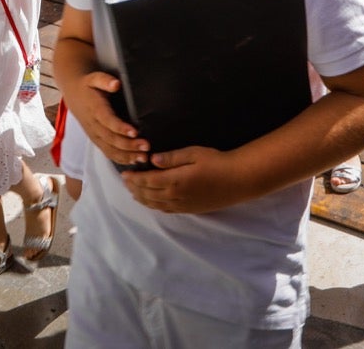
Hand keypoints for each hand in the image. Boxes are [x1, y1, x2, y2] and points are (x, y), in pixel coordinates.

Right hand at [67, 70, 150, 165]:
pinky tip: (134, 161)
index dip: (120, 128)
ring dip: (126, 155)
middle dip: (129, 145)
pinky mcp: (96, 140)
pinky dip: (120, 159)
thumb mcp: (94, 78)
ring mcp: (94, 134)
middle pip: (111, 138)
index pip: (107, 120)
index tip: (135, 132)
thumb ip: (105, 80)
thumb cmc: (88, 86)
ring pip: (109, 149)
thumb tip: (116, 84)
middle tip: (146, 147)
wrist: (73, 94)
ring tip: (143, 157)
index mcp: (94, 109)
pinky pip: (107, 152)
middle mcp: (93, 125)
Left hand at [120, 146, 240, 213]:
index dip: (134, 178)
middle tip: (126, 181)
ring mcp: (182, 205)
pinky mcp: (190, 209)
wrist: (237, 180)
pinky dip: (155, 206)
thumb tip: (152, 159)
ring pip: (156, 204)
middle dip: (135, 188)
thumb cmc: (217, 162)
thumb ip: (172, 157)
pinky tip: (152, 202)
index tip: (125, 173)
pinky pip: (166, 210)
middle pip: (148, 194)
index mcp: (175, 181)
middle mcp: (175, 196)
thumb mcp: (194, 153)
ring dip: (142, 198)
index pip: (147, 181)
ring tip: (134, 192)